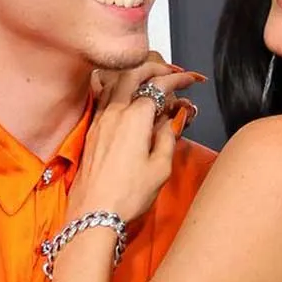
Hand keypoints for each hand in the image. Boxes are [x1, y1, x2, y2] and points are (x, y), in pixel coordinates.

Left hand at [72, 59, 202, 230]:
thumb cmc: (126, 196)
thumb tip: (169, 123)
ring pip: (114, 82)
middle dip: (154, 66)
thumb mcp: (160, 169)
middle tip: (169, 71)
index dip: (177, 79)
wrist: (93, 214)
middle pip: (133, 73)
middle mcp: (115, 113)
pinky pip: (103, 97)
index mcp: (135, 119)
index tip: (190, 79)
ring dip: (133, 74)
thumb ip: (167, 138)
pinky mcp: (91, 131)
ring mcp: (100, 120)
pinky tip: (122, 94)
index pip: (158, 86)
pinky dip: (116, 88)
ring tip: (147, 79)